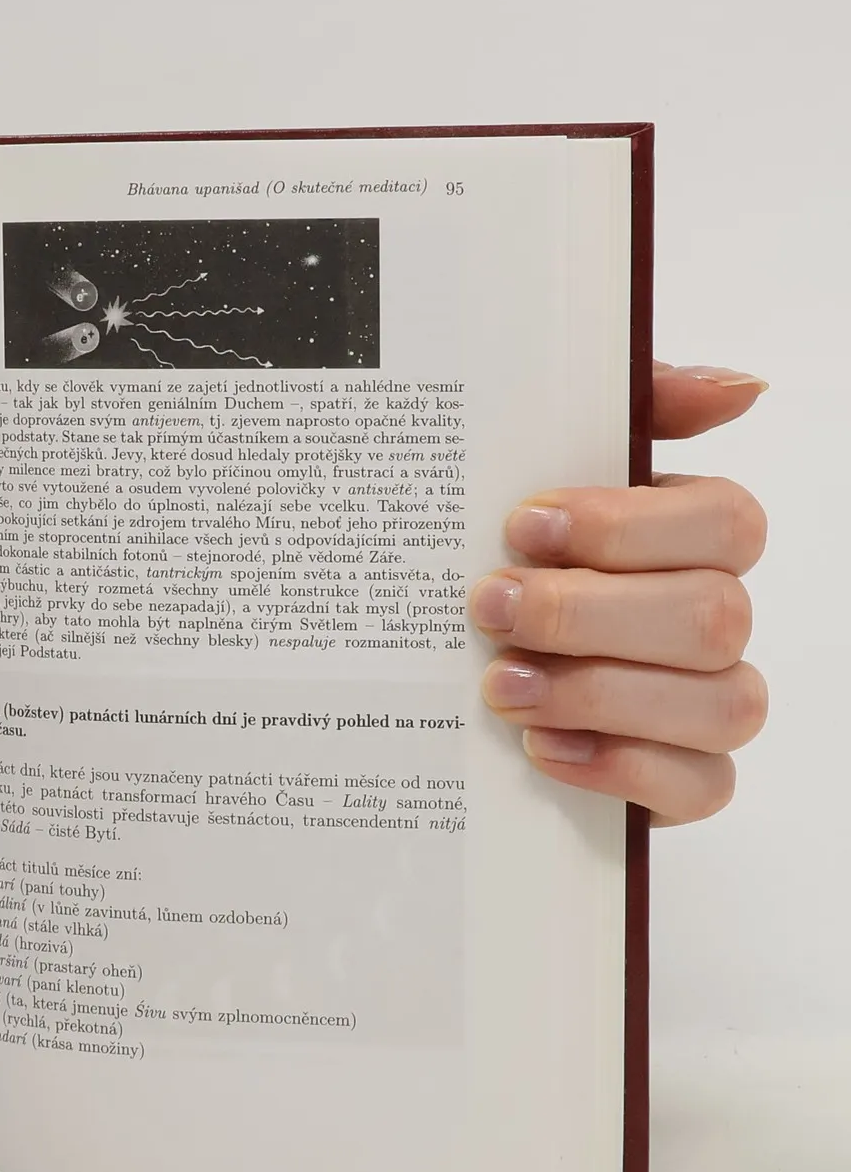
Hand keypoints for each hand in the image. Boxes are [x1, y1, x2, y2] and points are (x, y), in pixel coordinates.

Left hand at [470, 363, 767, 824]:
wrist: (433, 671)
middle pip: (711, 615)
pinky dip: (621, 768)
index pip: (725, 521)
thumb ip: (632, 410)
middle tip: (489, 610)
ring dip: (601, 693)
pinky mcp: (683, 777)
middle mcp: (711, 618)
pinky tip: (541, 748)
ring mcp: (707, 702)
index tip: (522, 526)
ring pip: (722, 703)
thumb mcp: (535, 464)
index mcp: (688, 537)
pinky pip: (703, 784)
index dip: (628, 527)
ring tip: (499, 686)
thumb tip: (738, 387)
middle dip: (588, 614)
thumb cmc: (503, 557)